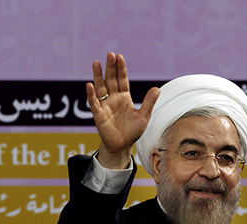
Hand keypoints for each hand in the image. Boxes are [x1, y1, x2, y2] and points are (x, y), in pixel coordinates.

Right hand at [86, 53, 159, 168]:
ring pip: (100, 88)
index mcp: (124, 97)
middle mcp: (113, 98)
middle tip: (110, 54)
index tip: (120, 57)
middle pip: (111, 80)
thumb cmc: (132, 131)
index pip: (122, 80)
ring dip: (98, 76)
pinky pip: (94, 103)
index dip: (121, 69)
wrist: (122, 146)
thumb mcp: (144, 116)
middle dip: (110, 67)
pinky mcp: (99, 115)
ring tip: (96, 63)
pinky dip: (91, 95)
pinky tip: (89, 85)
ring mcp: (105, 105)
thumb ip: (149, 103)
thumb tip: (157, 89)